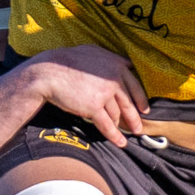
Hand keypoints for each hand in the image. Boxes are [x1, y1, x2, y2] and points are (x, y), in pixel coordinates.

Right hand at [26, 44, 149, 148]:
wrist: (49, 73)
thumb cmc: (68, 61)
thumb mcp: (93, 52)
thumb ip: (110, 58)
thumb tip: (126, 63)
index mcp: (117, 64)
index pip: (135, 84)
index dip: (141, 99)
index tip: (144, 109)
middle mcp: (114, 78)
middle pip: (129, 102)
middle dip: (135, 118)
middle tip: (139, 128)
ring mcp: (105, 93)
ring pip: (117, 114)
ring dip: (121, 126)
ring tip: (124, 135)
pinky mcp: (94, 107)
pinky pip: (107, 124)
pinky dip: (114, 136)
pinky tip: (120, 143)